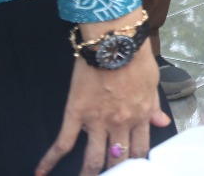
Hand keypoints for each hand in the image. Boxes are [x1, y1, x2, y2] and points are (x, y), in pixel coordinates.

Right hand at [35, 31, 169, 175]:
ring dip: (88, 174)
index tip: (134, 169)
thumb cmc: (136, 58)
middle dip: (115, 172)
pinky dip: (50, 160)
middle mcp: (119, 124)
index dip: (137, 163)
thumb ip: (153, 106)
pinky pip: (62, 142)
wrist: (115, 41)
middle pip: (117, 159)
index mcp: (139, 116)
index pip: (140, 149)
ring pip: (93, 159)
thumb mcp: (152, 82)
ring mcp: (96, 121)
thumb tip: (162, 123)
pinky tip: (41, 172)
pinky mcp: (75, 114)